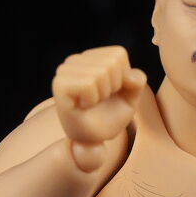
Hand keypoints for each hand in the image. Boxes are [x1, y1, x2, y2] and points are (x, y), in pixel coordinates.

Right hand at [52, 46, 146, 171]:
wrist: (91, 141)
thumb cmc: (107, 118)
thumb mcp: (129, 100)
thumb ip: (136, 82)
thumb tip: (129, 75)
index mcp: (92, 57)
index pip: (119, 54)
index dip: (122, 78)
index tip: (110, 93)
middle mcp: (76, 60)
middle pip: (112, 63)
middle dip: (113, 87)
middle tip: (99, 101)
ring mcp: (65, 70)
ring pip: (101, 72)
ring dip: (102, 94)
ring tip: (91, 103)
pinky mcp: (59, 84)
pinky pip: (89, 84)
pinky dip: (92, 99)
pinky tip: (84, 105)